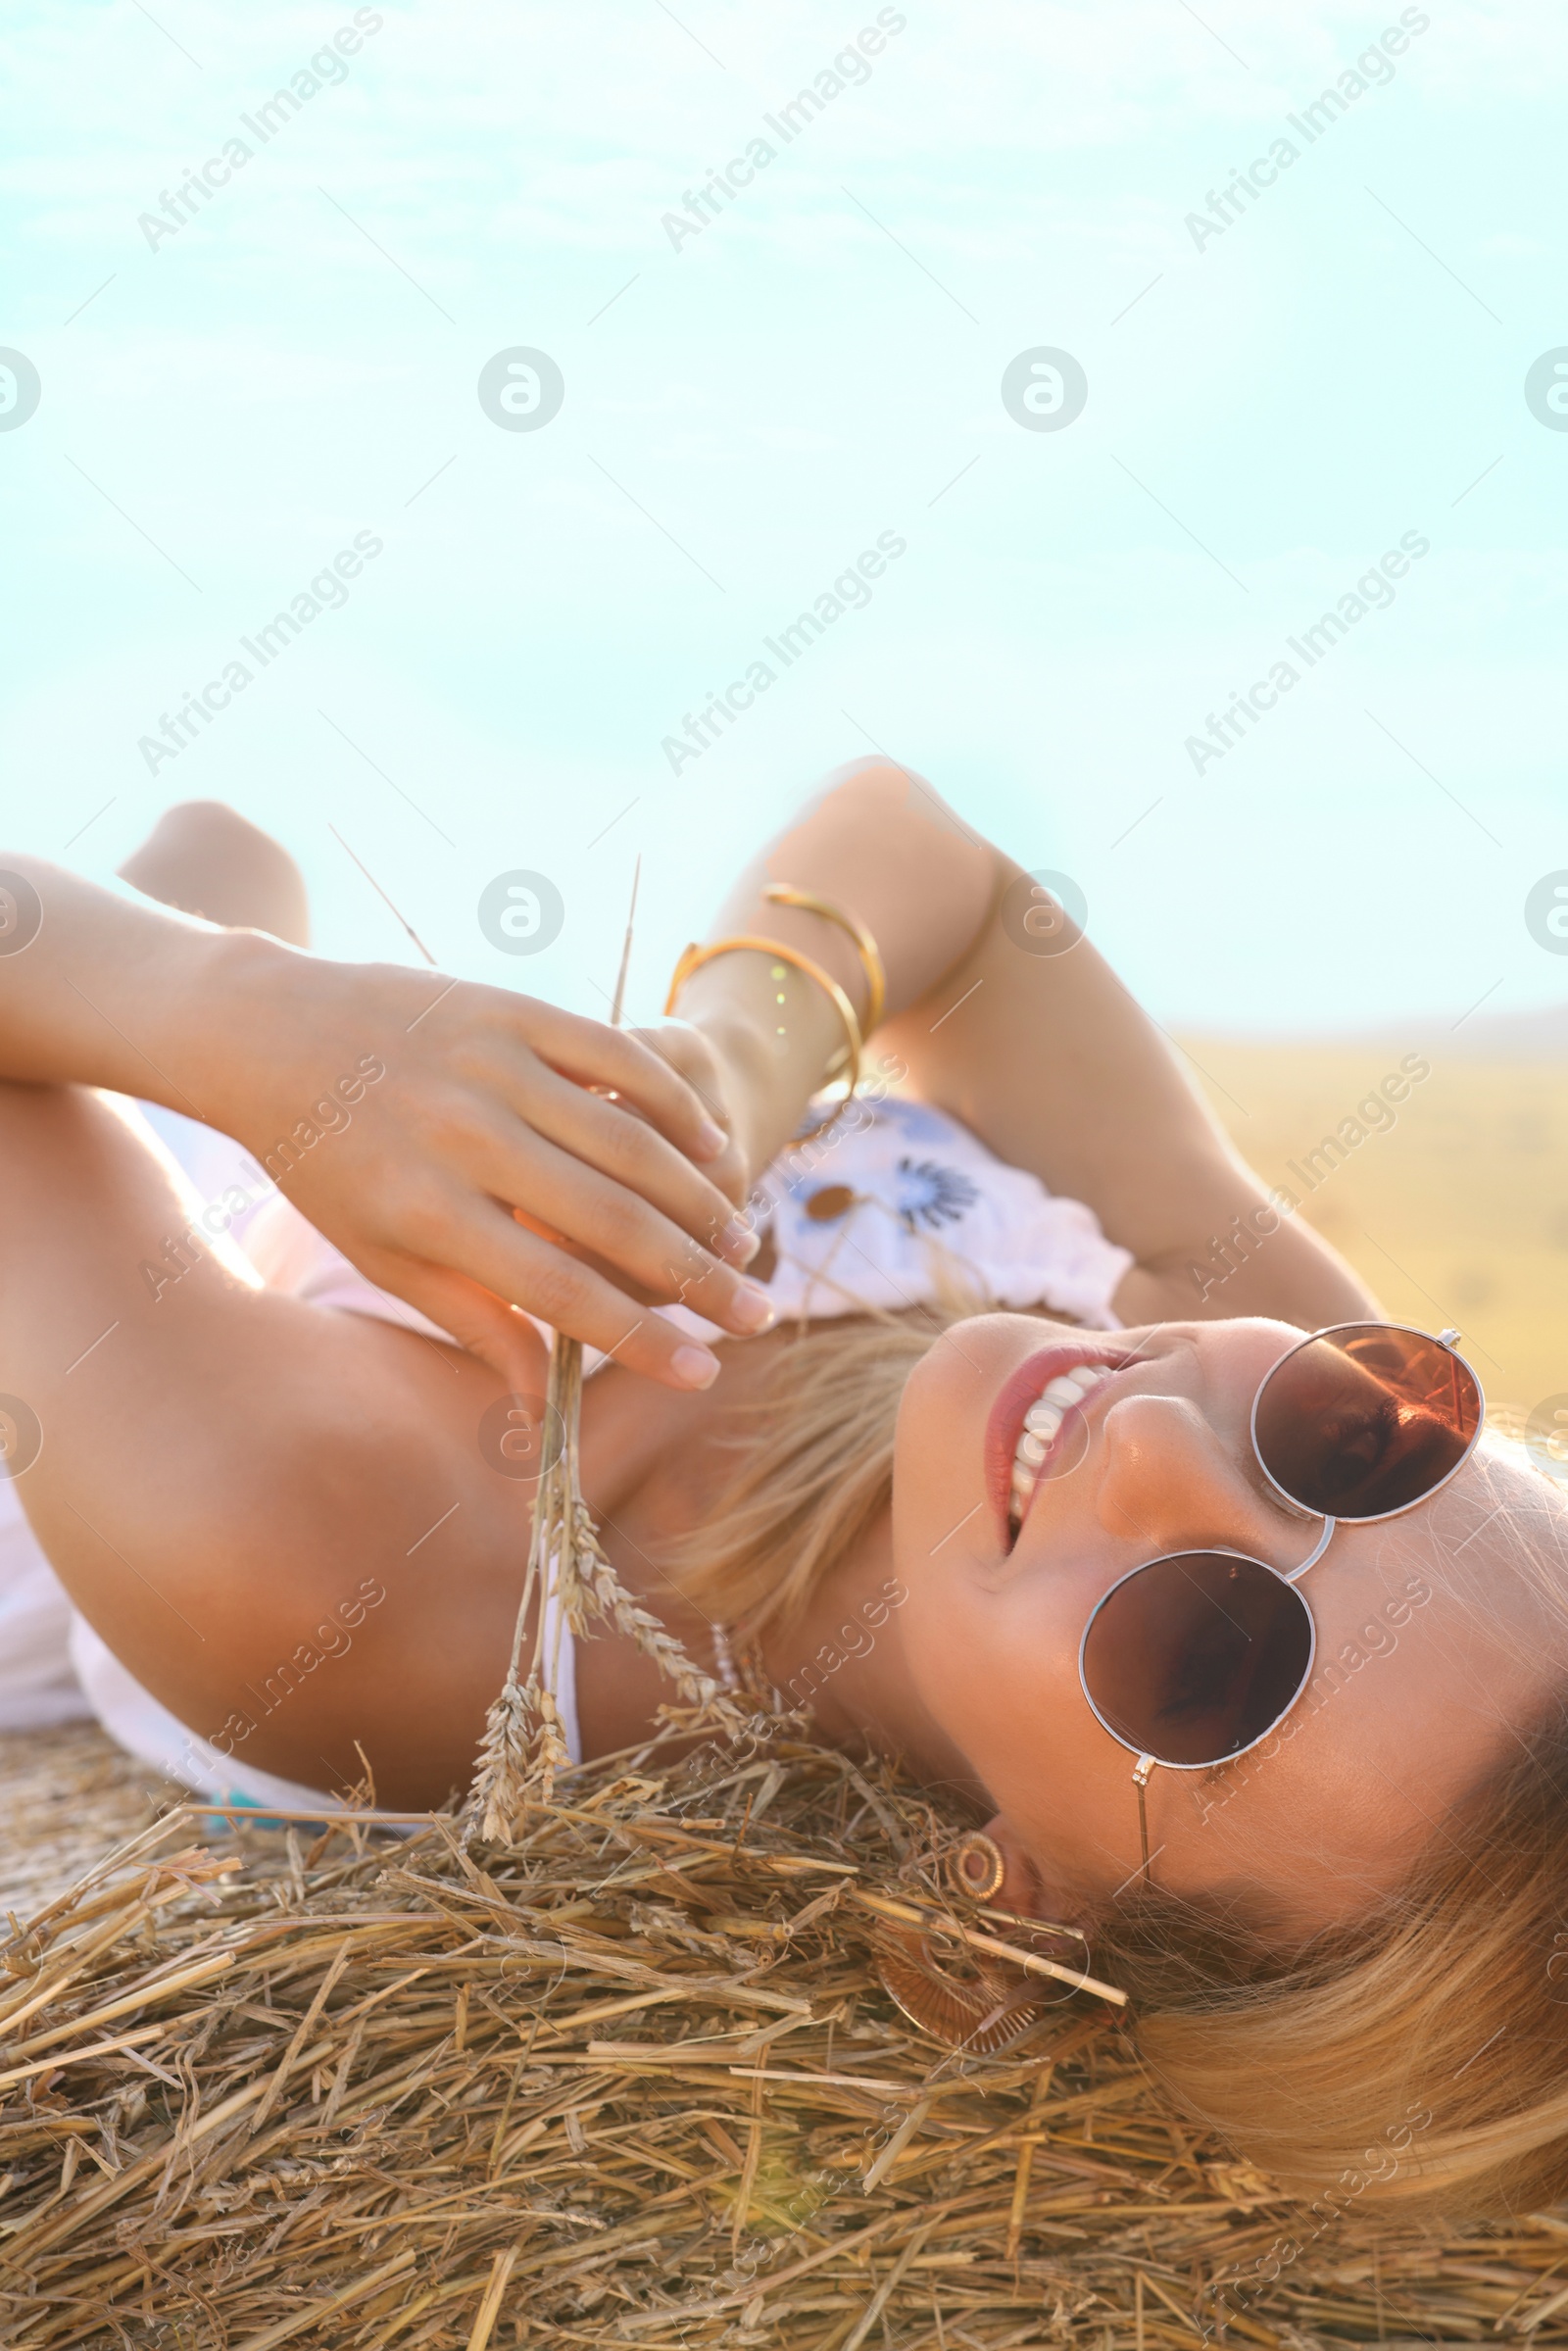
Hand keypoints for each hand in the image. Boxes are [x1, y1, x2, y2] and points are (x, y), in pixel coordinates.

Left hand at [206, 938, 774, 1390]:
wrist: (269, 1033)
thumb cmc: (329, 1165)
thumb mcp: (383, 1255)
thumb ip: (474, 1323)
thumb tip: (541, 1411)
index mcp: (429, 1215)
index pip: (561, 1293)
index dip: (640, 1341)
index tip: (702, 1376)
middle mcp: (466, 1140)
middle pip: (612, 1223)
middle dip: (696, 1281)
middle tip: (753, 1317)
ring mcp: (493, 1066)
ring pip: (629, 1142)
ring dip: (698, 1200)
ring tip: (740, 1248)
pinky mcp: (511, 1011)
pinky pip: (616, 1058)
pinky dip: (670, 1106)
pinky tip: (711, 1149)